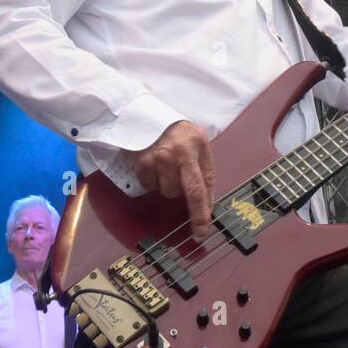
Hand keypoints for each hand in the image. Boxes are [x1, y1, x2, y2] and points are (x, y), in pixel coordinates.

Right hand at [129, 121, 215, 237]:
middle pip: (191, 192)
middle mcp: (180, 152)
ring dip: (168, 187)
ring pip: (169, 192)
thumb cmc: (173, 132)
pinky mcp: (141, 163)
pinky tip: (152, 166)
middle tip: (199, 232)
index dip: (206, 209)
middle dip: (197, 216)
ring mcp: (159, 158)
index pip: (205, 183)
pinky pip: (150, 186)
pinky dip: (152, 182)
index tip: (205, 229)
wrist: (141, 115)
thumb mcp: (195, 143)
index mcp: (198, 145)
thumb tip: (206, 203)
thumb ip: (201, 169)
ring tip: (165, 169)